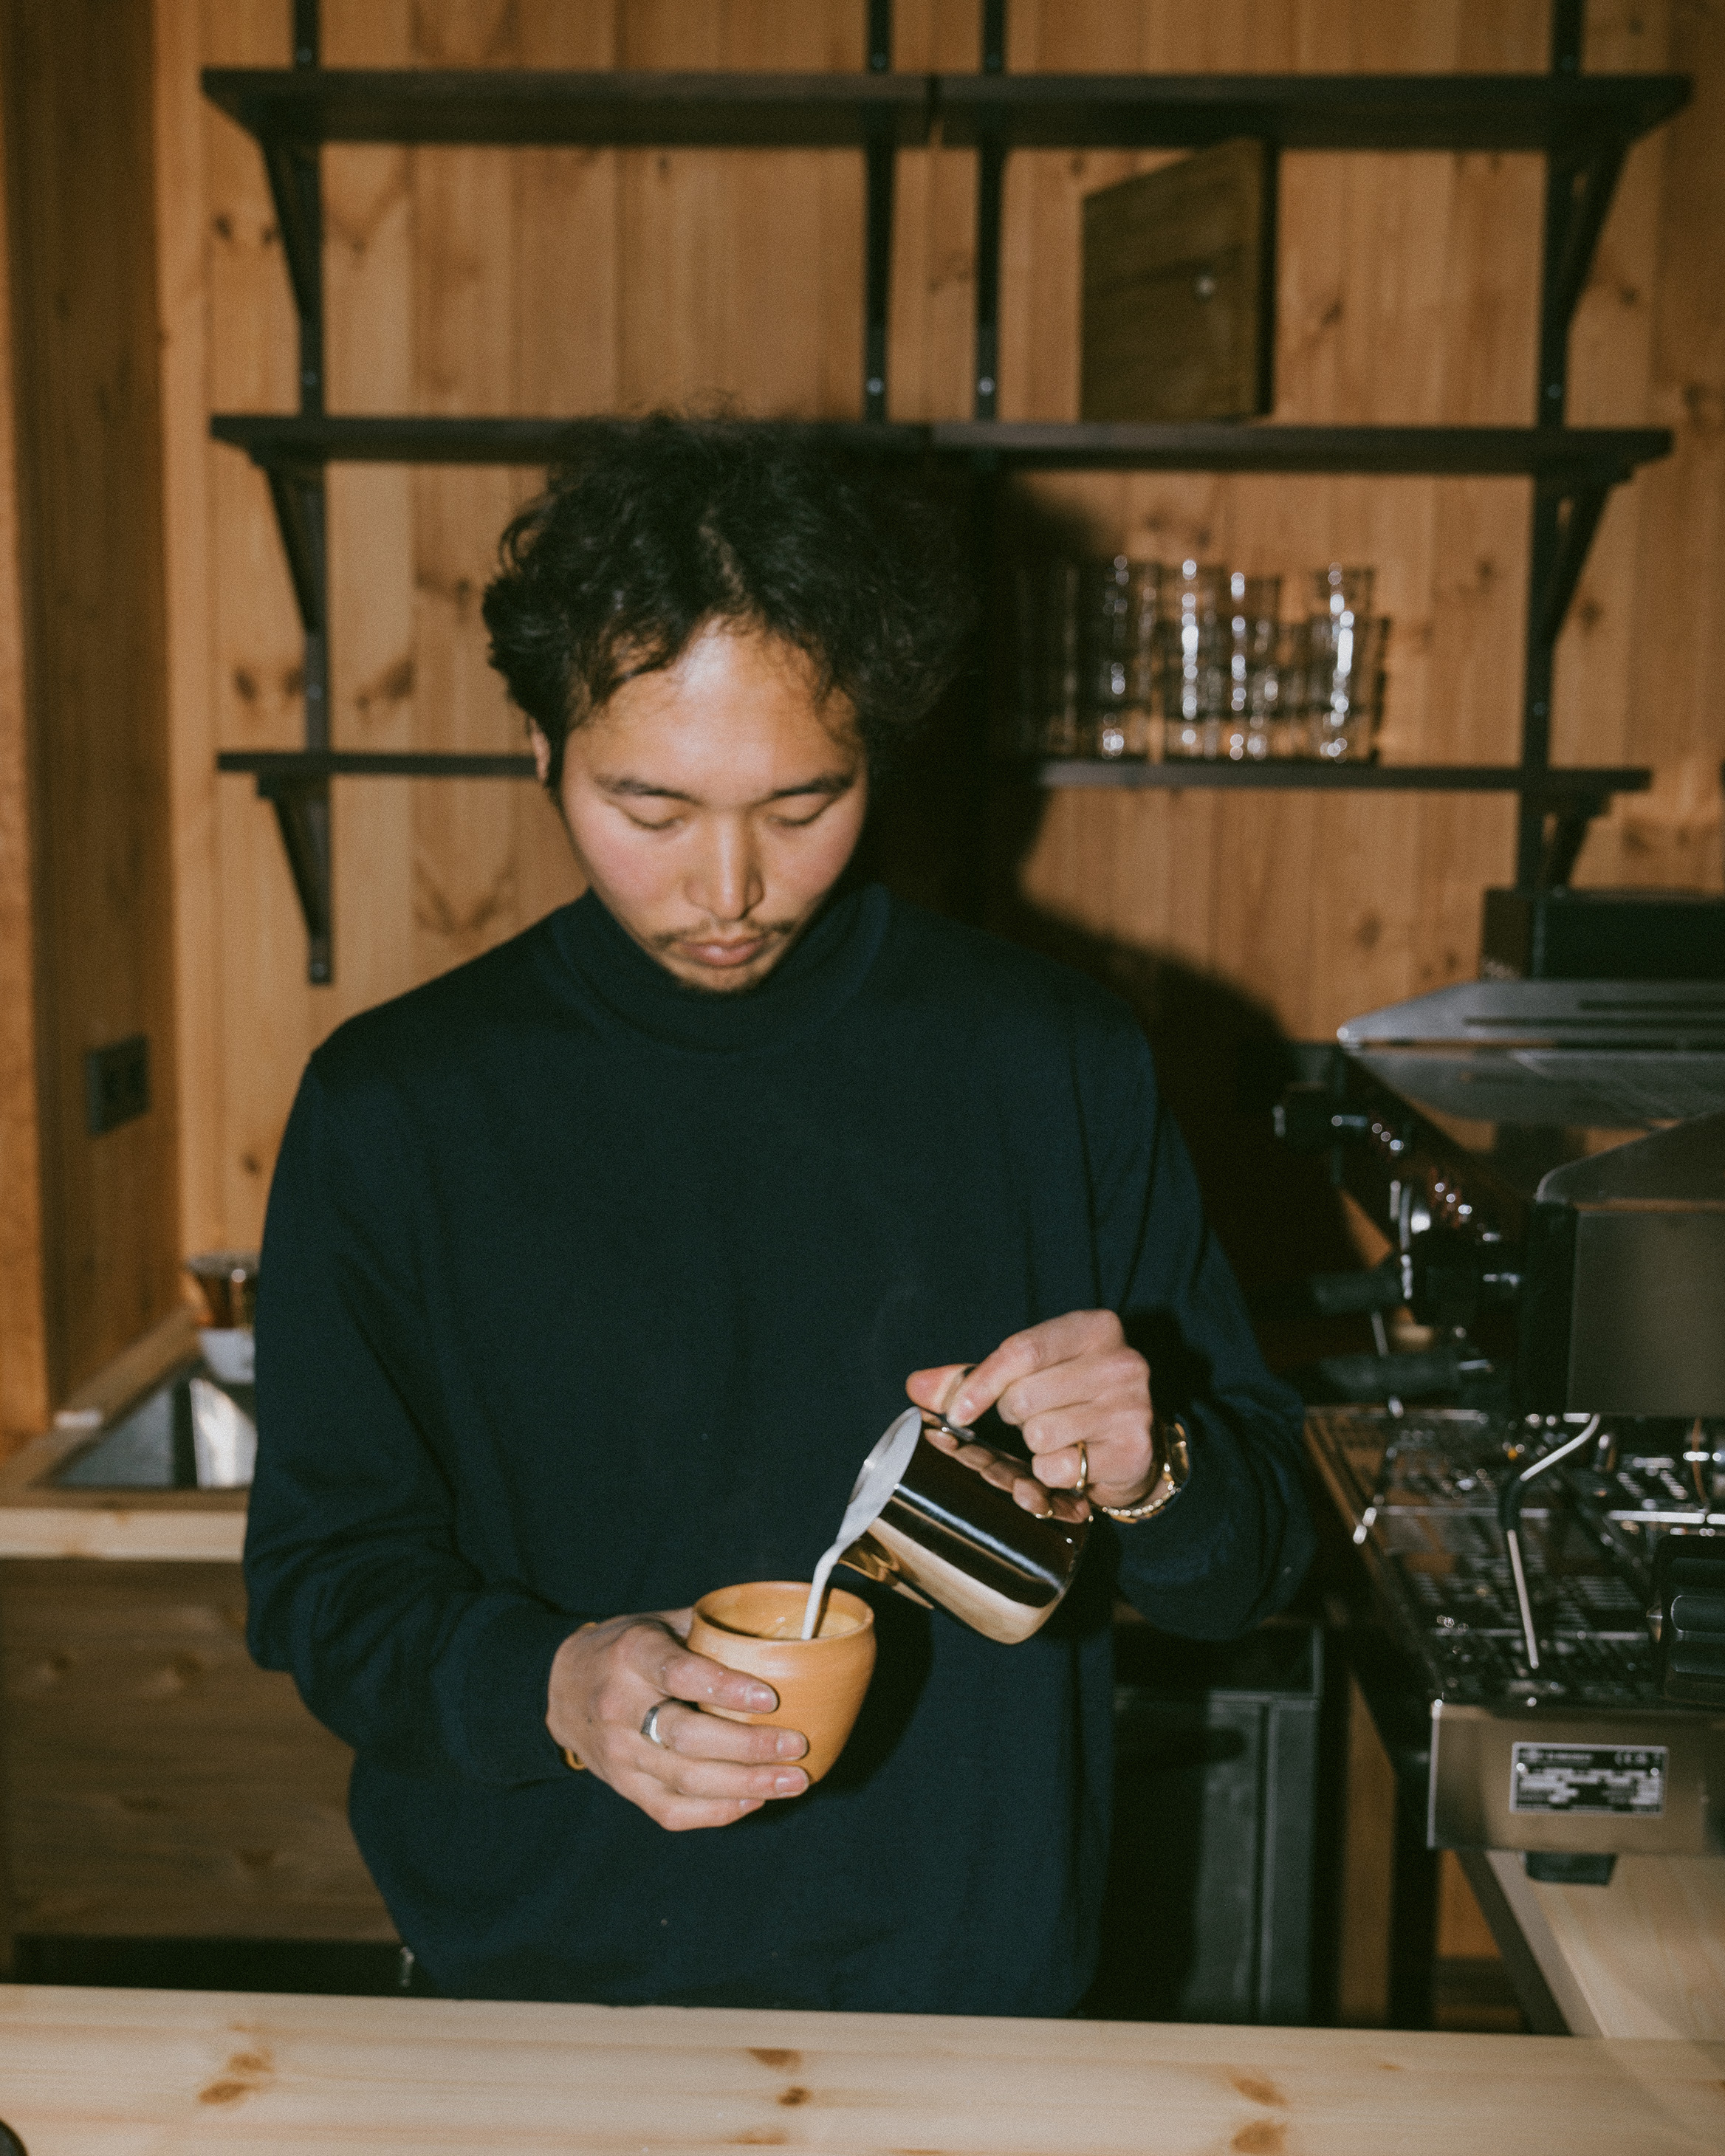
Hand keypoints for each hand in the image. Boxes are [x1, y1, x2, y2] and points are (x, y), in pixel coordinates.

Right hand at [545, 1612, 810, 1830]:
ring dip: (745, 1785)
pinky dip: (718, 1811)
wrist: (561, 1688)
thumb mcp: (659, 1623)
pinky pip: (672, 1811)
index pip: (679, 1674)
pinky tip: (754, 1800)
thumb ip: (709, 1632)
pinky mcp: (623, 1787)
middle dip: (748, 1746)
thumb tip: (780, 1644)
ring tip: (792, 1780)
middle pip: (686, 1737)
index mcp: (631, 1655)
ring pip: (685, 1780)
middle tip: (796, 1745)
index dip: (726, 1688)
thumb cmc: (628, 1649)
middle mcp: (619, 1707)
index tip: (771, 1698)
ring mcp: (617, 1755)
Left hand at [906, 1310, 1157, 1518]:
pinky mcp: (1132, 1451)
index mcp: (1094, 1328)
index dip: (981, 1383)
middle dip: (1013, 1414)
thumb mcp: (1027, 1374)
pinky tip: (1074, 1459)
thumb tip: (915, 1386)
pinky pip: (1060, 1468)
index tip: (956, 1411)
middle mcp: (1121, 1362)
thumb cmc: (1069, 1398)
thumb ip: (970, 1377)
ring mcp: (1132, 1407)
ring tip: (1058, 1436)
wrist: (1133, 1444)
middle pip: (1025, 1396)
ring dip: (1035, 1445)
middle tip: (1032, 1416)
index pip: (1022, 1351)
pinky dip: (1053, 1471)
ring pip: (1040, 1435)